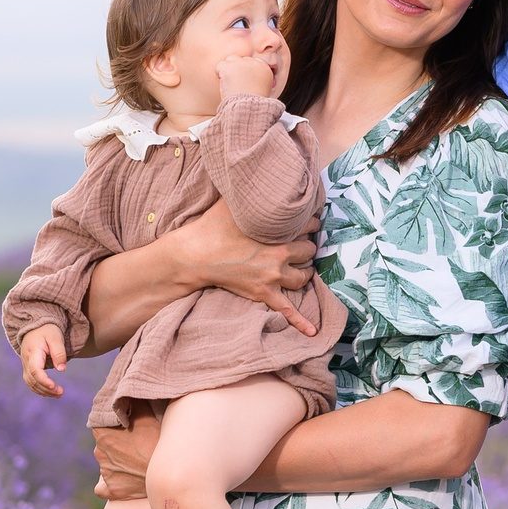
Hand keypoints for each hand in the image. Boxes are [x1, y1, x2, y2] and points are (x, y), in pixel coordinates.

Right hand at [19, 325, 68, 396]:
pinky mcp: (28, 367)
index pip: (35, 370)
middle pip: (33, 380)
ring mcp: (25, 365)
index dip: (44, 381)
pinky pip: (30, 381)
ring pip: (30, 383)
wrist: (35, 326)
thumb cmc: (47, 331)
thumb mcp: (56, 338)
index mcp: (33, 353)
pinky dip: (39, 389)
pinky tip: (49, 393)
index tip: (54, 386)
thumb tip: (61, 369)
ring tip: (58, 395)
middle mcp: (26, 361)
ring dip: (43, 391)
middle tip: (61, 393)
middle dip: (46, 389)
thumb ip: (59, 353)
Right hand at [176, 202, 318, 333]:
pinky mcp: (263, 294)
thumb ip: (252, 192)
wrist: (194, 254)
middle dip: (307, 247)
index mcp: (278, 233)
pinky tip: (313, 333)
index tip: (308, 220)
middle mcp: (280, 256)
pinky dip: (300, 322)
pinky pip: (286, 310)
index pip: (309, 225)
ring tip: (302, 267)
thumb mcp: (234, 202)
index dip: (309, 222)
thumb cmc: (212, 225)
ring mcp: (273, 277)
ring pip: (303, 277)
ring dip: (305, 272)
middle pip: (309, 251)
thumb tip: (257, 175)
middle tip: (302, 243)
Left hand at [217, 52, 277, 98]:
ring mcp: (241, 63)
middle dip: (237, 69)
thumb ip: (257, 78)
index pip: (252, 61)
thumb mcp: (263, 88)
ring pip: (231, 59)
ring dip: (228, 69)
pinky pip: (220, 65)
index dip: (246, 71)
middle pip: (241, 59)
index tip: (244, 81)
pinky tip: (224, 83)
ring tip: (230, 83)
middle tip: (237, 84)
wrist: (249, 108)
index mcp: (265, 68)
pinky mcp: (229, 67)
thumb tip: (247, 75)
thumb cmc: (254, 103)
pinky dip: (219, 73)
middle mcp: (254, 63)